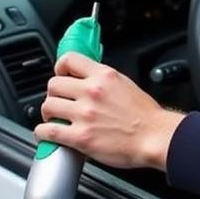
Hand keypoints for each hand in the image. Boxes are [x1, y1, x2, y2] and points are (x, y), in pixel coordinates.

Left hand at [34, 52, 183, 170]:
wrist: (156, 138)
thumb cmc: (147, 117)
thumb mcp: (126, 84)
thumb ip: (104, 80)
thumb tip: (89, 80)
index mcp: (103, 76)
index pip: (68, 60)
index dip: (60, 68)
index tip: (61, 75)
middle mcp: (91, 92)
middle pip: (53, 85)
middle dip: (54, 94)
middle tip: (60, 102)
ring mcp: (84, 114)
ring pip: (47, 106)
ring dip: (48, 113)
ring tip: (55, 119)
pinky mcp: (80, 137)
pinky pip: (48, 131)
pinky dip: (43, 133)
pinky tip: (47, 134)